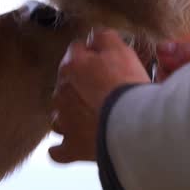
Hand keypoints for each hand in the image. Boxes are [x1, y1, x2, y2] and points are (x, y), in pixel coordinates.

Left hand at [49, 28, 150, 163]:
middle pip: (65, 84)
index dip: (91, 54)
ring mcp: (64, 123)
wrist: (132, 125)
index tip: (104, 60)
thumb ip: (103, 38)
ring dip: (69, 116)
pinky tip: (70, 147)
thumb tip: (93, 36)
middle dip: (79, 86)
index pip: (76, 51)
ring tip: (88, 119)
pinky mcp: (71, 148)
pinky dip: (63, 149)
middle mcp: (60, 94)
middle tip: (102, 91)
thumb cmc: (126, 84)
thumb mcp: (120, 49)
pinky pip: (58, 152)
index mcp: (71, 67)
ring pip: (59, 117)